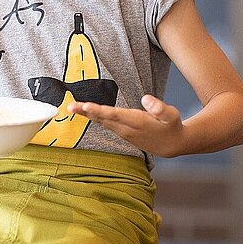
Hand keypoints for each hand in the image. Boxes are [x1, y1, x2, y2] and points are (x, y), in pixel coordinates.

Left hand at [67, 94, 185, 157]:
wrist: (172, 145)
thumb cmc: (171, 126)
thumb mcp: (172, 115)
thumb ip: (160, 108)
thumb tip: (146, 98)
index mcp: (138, 122)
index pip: (115, 115)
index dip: (100, 110)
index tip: (86, 106)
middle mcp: (127, 129)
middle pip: (103, 119)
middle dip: (86, 112)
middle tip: (70, 106)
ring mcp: (123, 132)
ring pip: (102, 122)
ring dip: (87, 115)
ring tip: (72, 107)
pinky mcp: (122, 133)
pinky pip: (104, 124)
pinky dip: (93, 117)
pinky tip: (84, 112)